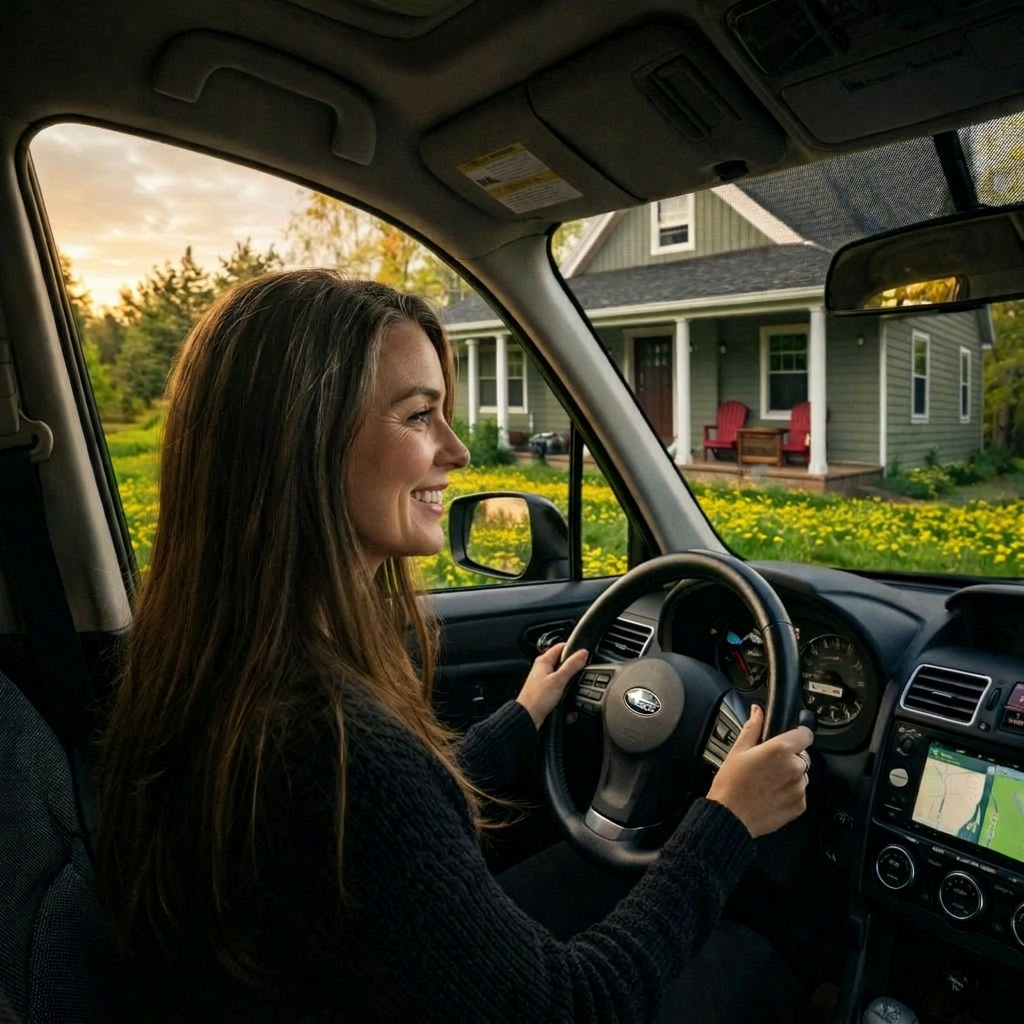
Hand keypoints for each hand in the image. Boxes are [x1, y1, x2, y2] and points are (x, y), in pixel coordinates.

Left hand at [516, 643, 588, 728]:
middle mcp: (543, 670)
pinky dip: (566, 698)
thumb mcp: (559, 680)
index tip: (584, 656)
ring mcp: (545, 682)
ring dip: (570, 687)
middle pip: (564, 664)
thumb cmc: (537, 699)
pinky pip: (561, 693)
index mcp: (543, 661)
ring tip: (574, 693)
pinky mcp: (546, 694)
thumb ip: (572, 666)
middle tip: (581, 676)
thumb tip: (583, 653)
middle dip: (574, 671)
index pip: (561, 647)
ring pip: (564, 680)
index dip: (573, 649)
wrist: (527, 718)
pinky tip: (569, 706)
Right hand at [707, 705, 813, 837]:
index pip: (805, 734)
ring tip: (767, 783)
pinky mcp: (799, 806)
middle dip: (788, 758)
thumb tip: (758, 712)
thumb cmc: (731, 784)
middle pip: (801, 756)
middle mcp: (793, 768)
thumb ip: (753, 727)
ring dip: (790, 776)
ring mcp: (798, 788)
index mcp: (779, 750)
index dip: (797, 734)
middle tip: (767, 766)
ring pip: (801, 775)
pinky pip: (800, 793)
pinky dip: (789, 793)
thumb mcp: (737, 750)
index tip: (791, 738)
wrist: (730, 817)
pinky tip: (771, 795)